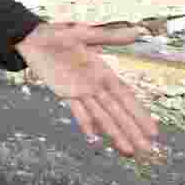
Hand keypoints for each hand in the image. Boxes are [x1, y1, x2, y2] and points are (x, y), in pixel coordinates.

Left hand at [14, 22, 158, 156]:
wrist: (32, 38)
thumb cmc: (58, 33)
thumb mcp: (83, 34)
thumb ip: (109, 37)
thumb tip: (137, 32)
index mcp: (103, 71)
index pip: (125, 96)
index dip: (138, 113)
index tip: (153, 131)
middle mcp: (95, 83)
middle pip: (116, 111)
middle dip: (131, 130)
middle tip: (147, 150)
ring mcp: (80, 90)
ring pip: (100, 114)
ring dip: (113, 133)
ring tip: (128, 152)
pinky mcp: (64, 92)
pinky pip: (77, 110)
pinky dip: (85, 122)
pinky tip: (94, 139)